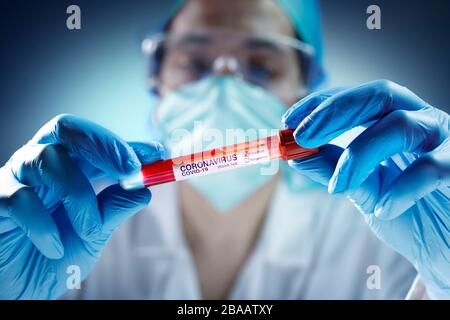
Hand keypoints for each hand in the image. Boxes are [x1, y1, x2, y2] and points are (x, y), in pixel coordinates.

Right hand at [0, 114, 163, 298]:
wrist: (12, 291)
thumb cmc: (50, 259)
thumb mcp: (91, 237)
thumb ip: (112, 211)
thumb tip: (144, 190)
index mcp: (70, 170)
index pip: (98, 144)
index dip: (127, 145)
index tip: (157, 152)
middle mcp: (42, 166)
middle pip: (67, 129)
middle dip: (104, 144)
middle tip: (130, 168)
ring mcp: (16, 180)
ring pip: (48, 159)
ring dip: (78, 196)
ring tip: (88, 230)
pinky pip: (20, 199)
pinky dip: (44, 226)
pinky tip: (54, 247)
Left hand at [282, 80, 449, 298]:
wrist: (445, 248)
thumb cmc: (407, 213)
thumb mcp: (363, 191)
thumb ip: (333, 169)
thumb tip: (294, 154)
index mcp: (392, 123)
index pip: (355, 99)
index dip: (320, 104)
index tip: (288, 120)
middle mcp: (420, 122)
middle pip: (379, 95)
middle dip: (335, 111)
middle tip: (302, 135)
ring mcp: (444, 140)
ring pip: (400, 125)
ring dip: (360, 155)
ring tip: (339, 186)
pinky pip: (430, 168)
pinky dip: (400, 190)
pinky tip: (383, 209)